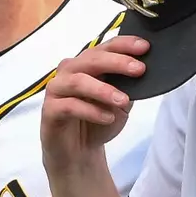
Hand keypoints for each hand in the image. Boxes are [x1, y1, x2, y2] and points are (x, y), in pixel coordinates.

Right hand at [41, 36, 145, 173]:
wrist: (78, 152)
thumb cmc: (98, 122)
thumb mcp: (120, 104)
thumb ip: (128, 87)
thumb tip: (142, 73)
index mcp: (88, 64)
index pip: (105, 47)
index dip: (124, 44)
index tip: (145, 47)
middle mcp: (70, 71)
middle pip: (91, 59)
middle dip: (117, 62)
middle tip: (139, 69)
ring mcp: (57, 89)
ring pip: (78, 81)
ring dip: (103, 89)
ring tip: (123, 100)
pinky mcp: (50, 109)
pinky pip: (69, 106)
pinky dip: (91, 111)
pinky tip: (107, 117)